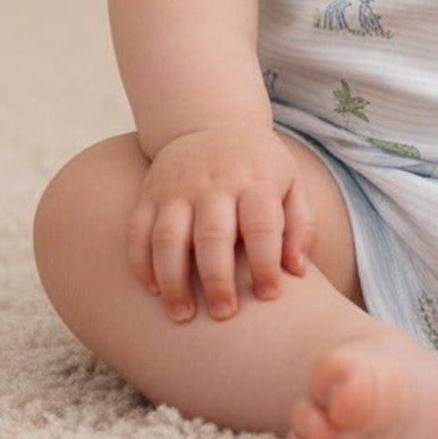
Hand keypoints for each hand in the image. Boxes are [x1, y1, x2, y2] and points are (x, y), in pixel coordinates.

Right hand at [127, 123, 315, 320]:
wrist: (212, 123)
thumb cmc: (259, 167)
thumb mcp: (291, 183)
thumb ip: (300, 225)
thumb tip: (297, 272)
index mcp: (255, 180)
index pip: (261, 225)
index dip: (265, 263)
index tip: (269, 295)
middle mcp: (214, 182)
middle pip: (212, 235)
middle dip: (217, 279)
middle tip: (224, 313)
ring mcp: (177, 187)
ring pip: (168, 238)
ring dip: (173, 281)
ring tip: (183, 315)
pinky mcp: (149, 193)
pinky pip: (136, 232)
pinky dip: (141, 265)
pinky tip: (154, 291)